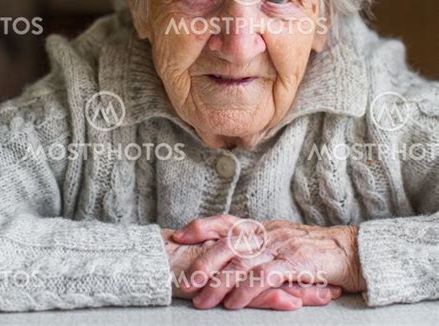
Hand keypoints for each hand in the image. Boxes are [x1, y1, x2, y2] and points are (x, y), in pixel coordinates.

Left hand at [171, 215, 365, 308]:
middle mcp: (266, 233)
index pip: (226, 222)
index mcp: (261, 227)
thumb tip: (230, 256)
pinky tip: (233, 304)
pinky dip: (245, 291)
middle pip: (227, 243)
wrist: (348, 251)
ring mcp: (279, 246)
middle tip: (184, 282)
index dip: (201, 227)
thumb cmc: (312, 250)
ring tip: (202, 301)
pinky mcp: (294, 262)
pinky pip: (263, 277)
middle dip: (202, 261)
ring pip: (241, 263)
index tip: (178, 235)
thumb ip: (257, 247)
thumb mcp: (280, 242)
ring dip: (219, 284)